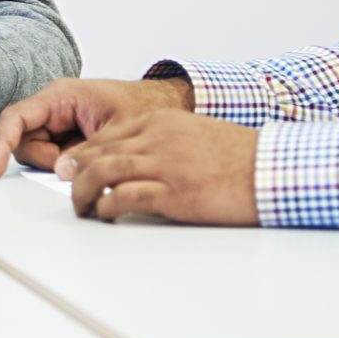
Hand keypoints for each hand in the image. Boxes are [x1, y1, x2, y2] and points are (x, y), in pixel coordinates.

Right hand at [0, 76, 194, 176]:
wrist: (163, 105)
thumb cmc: (144, 106)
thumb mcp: (117, 131)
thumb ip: (86, 152)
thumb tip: (60, 171)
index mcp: (61, 96)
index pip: (16, 118)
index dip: (1, 144)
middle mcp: (54, 107)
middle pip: (23, 139)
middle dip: (44, 160)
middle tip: (74, 166)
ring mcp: (58, 121)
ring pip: (36, 150)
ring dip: (56, 163)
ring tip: (88, 159)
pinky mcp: (65, 134)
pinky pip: (51, 154)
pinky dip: (64, 164)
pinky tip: (84, 161)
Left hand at [54, 110, 257, 224]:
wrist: (272, 169)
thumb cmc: (239, 156)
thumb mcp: (195, 134)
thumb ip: (164, 142)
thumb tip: (137, 160)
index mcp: (161, 122)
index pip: (106, 135)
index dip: (83, 153)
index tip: (72, 167)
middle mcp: (157, 139)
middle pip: (97, 153)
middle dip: (74, 173)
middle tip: (66, 187)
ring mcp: (164, 165)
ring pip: (102, 173)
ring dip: (82, 193)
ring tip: (81, 208)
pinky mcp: (173, 194)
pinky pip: (124, 197)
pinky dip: (106, 207)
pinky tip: (104, 214)